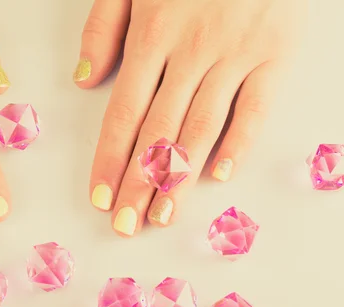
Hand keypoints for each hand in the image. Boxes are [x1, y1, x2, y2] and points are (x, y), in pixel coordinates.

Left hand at [75, 0, 304, 234]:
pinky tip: (218, 177)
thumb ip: (104, 27)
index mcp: (152, 35)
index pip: (123, 113)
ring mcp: (236, 54)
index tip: (100, 197)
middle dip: (138, 183)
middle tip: (125, 225)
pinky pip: (256, 109)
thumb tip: (83, 81)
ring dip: (180, 178)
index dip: (109, 159)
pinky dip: (239, 144)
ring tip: (161, 216)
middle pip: (158, 132)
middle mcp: (191, 51)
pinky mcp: (277, 54)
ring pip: (201, 129)